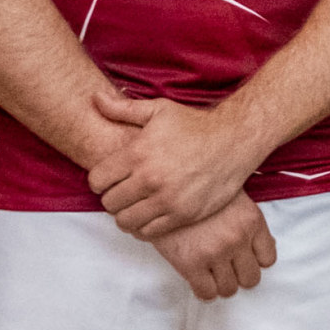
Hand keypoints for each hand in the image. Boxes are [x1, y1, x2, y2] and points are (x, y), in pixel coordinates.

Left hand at [87, 87, 265, 239]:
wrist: (234, 141)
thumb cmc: (195, 125)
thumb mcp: (158, 110)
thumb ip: (123, 108)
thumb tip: (94, 97)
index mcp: (138, 153)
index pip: (97, 180)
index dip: (99, 181)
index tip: (109, 179)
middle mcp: (150, 179)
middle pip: (109, 203)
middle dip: (111, 198)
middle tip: (122, 193)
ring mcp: (167, 200)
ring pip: (126, 221)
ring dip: (125, 215)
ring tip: (134, 206)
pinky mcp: (183, 215)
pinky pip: (149, 232)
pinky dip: (143, 227)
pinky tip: (148, 216)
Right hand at [148, 192, 278, 302]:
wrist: (159, 189)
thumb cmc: (195, 192)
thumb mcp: (230, 197)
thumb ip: (247, 222)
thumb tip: (261, 248)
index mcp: (251, 220)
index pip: (268, 258)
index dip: (253, 260)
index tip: (241, 258)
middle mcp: (237, 237)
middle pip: (251, 278)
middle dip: (237, 275)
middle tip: (224, 268)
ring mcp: (215, 252)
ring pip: (229, 289)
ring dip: (220, 284)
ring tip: (209, 273)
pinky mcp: (190, 262)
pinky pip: (206, 293)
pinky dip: (204, 291)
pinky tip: (197, 279)